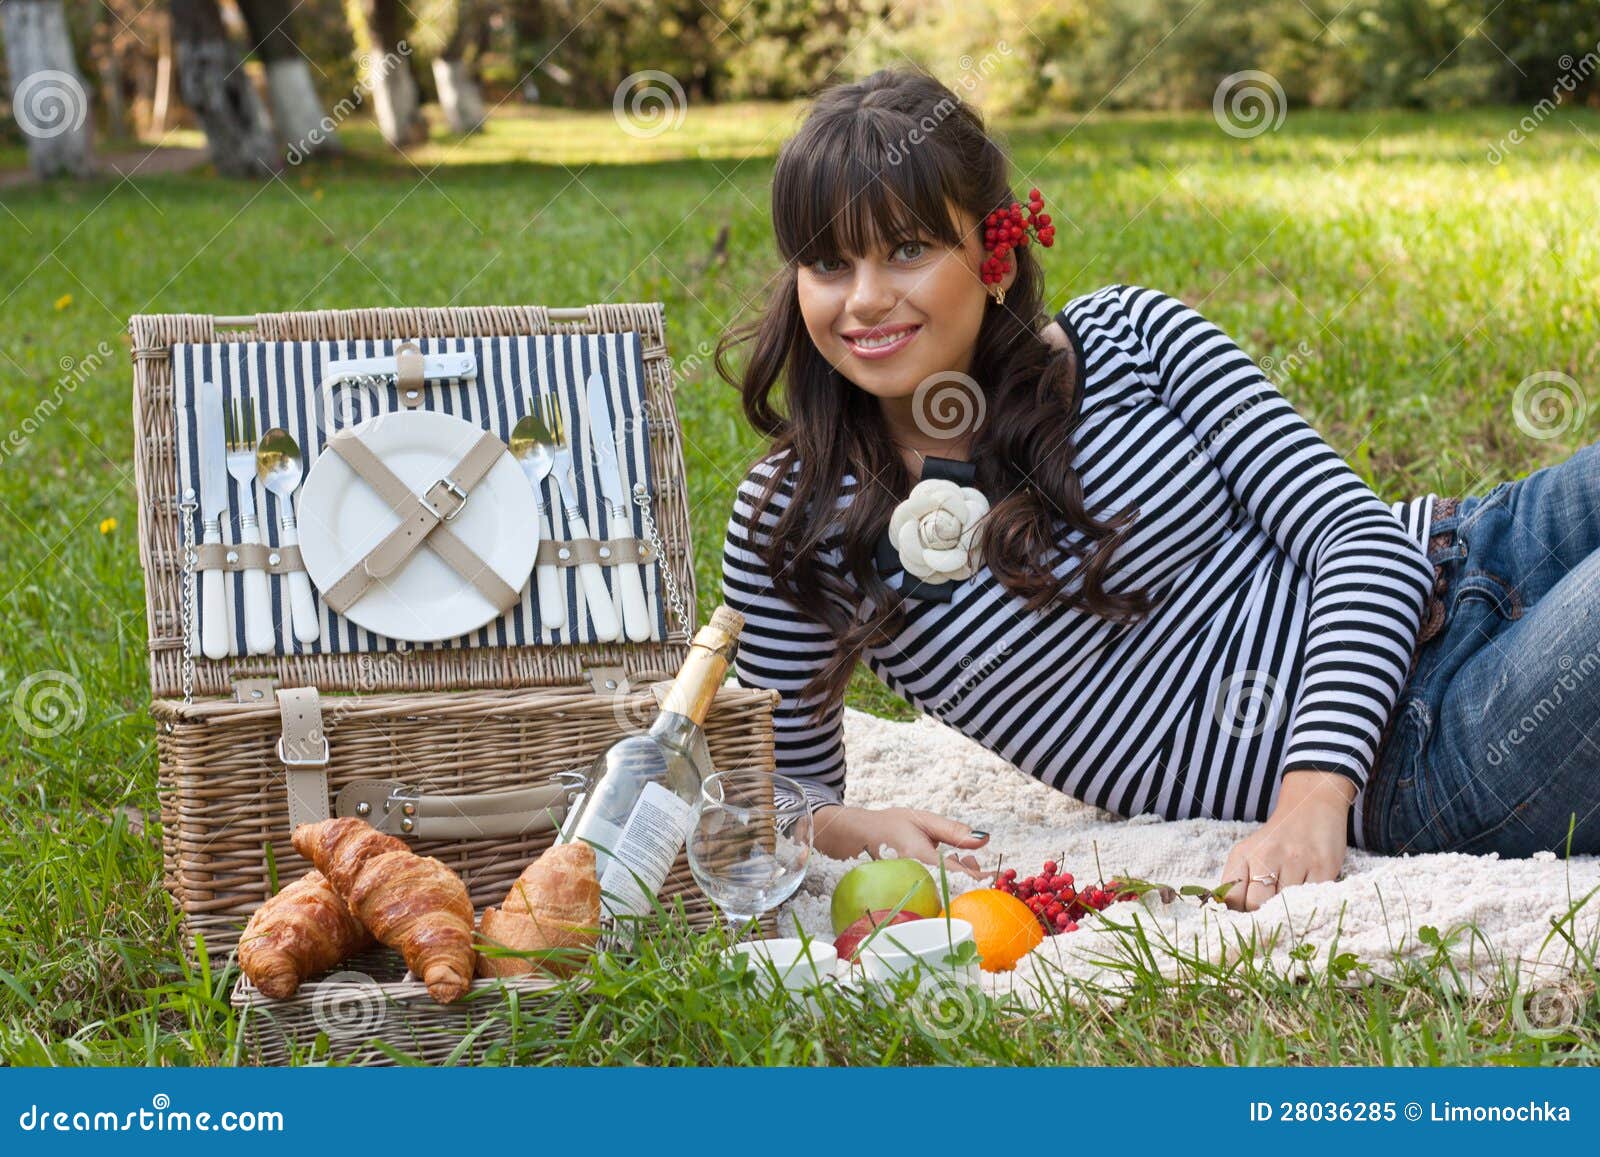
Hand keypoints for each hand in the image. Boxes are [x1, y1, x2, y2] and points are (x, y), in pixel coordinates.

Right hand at [812, 804, 991, 879]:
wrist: (857, 837)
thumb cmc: (891, 825)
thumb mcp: (923, 820)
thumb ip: (953, 831)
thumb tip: (984, 839)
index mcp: (921, 859)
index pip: (961, 876)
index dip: (982, 878)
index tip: (997, 873)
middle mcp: (916, 880)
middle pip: (957, 891)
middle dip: (972, 877)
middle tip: (967, 855)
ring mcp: (911, 891)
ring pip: (946, 895)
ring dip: (960, 880)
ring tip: (957, 857)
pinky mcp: (908, 896)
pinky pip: (935, 896)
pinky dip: (947, 885)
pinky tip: (945, 871)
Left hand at [1220, 770, 1352, 911]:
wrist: (1312, 806)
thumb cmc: (1276, 838)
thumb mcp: (1249, 853)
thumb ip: (1239, 883)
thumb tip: (1233, 918)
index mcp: (1243, 854)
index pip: (1232, 898)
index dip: (1239, 916)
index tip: (1246, 922)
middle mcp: (1267, 855)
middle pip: (1256, 905)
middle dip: (1262, 917)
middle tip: (1270, 917)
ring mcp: (1297, 861)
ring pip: (1286, 906)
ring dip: (1287, 912)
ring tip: (1289, 906)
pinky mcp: (1324, 867)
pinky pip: (1312, 900)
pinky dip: (1308, 906)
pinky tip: (1307, 899)